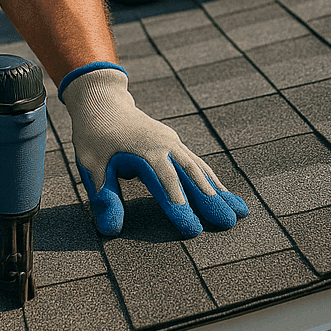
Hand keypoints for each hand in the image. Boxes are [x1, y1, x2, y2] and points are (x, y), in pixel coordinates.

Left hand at [60, 64, 247, 237]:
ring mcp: (172, 142)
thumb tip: (111, 229)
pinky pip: (197, 164)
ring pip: (200, 169)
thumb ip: (105, 196)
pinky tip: (225, 195)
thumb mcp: (90, 164)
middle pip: (192, 175)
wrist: (102, 100)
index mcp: (146, 151)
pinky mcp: (174, 144)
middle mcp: (165, 145)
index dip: (180, 206)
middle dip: (211, 200)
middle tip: (230, 223)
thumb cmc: (94, 134)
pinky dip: (212, 180)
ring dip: (219, 191)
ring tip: (240, 212)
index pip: (166, 183)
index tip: (193, 230)